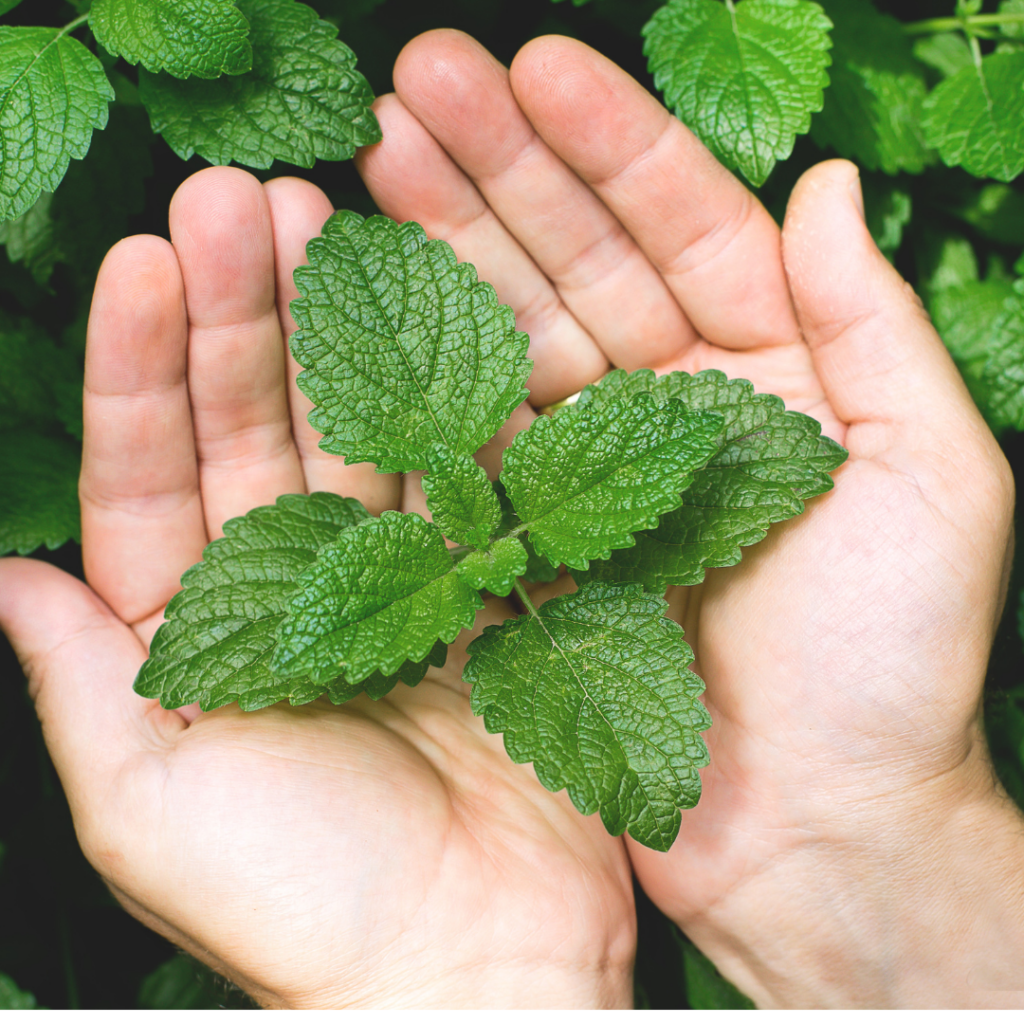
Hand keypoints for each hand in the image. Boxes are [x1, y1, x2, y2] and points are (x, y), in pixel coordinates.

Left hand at [0, 168, 634, 1007]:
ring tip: (320, 217)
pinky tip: (431, 314)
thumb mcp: (149, 803)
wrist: (471, 957)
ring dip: (330, 331)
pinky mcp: (477, 586)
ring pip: (348, 433)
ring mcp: (389, 579)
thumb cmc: (302, 903)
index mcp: (190, 632)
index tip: (147, 260)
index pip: (146, 471)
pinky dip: (443, 400)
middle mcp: (286, 589)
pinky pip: (453, 475)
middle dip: (237, 312)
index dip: (141, 364)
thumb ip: (76, 681)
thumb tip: (4, 574)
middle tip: (240, 199)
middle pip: (248, 428)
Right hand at [358, 31, 1022, 1006]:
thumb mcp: (933, 479)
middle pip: (583, 260)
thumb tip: (825, 183)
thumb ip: (873, 324)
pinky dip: (428, 372)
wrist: (818, 825)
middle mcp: (679, 407)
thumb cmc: (892, 667)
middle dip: (502, 168)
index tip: (532, 64)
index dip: (611, 142)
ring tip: (372, 158)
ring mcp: (599, 473)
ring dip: (450, 245)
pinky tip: (371, 300)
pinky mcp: (540, 543)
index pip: (686, 224)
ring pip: (517, 333)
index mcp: (779, 372)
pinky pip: (479, 440)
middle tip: (417, 82)